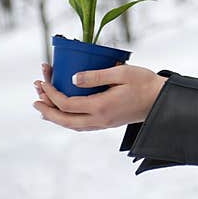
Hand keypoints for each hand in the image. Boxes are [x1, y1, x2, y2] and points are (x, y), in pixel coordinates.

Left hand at [32, 61, 168, 130]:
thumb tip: (73, 79)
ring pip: (72, 125)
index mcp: (101, 107)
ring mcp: (104, 123)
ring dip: (55, 116)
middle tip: (35, 100)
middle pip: (64, 120)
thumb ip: (96, 76)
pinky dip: (68, 120)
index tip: (44, 81)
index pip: (67, 104)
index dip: (52, 94)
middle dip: (47, 110)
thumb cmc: (144, 83)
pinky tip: (65, 113)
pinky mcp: (108, 123)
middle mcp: (100, 119)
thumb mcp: (121, 73)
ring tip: (43, 107)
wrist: (161, 100)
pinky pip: (81, 125)